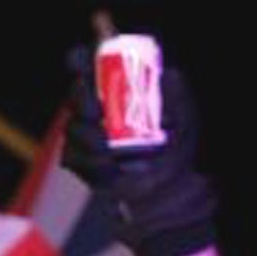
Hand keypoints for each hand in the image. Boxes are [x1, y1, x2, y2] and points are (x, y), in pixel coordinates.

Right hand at [62, 47, 214, 255]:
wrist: (166, 197)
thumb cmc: (176, 155)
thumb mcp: (184, 122)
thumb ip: (177, 98)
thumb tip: (169, 74)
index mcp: (119, 93)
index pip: (92, 68)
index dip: (81, 60)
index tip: (80, 58)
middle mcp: (98, 111)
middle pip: (76, 96)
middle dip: (81, 100)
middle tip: (94, 111)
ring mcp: (86, 136)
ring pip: (73, 128)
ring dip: (88, 138)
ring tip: (109, 153)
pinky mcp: (79, 163)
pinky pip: (72, 156)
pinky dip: (88, 162)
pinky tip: (107, 168)